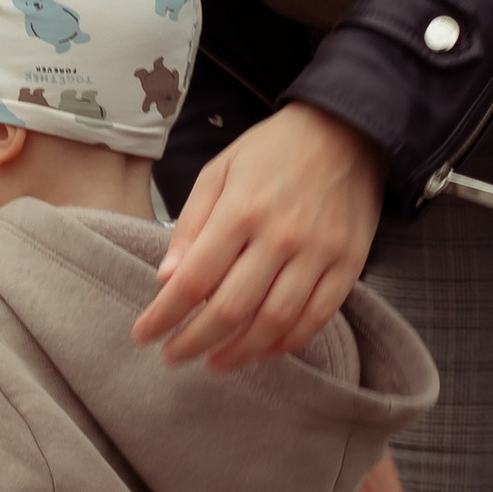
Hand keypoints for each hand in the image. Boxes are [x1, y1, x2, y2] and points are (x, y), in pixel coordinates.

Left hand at [132, 104, 385, 371]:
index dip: (165, 315)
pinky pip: (316, 318)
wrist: (347, 130)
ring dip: (238, 352)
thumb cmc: (272, 150)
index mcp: (241, 209)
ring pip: (274, 323)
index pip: (194, 279)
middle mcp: (281, 236)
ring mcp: (319, 253)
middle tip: (172, 357)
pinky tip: (261, 350)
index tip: (143, 335)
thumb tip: (166, 279)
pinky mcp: (349, 264)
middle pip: (231, 309)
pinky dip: (286, 343)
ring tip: (213, 362)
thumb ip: (191, 225)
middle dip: (194, 342)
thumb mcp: (219, 171)